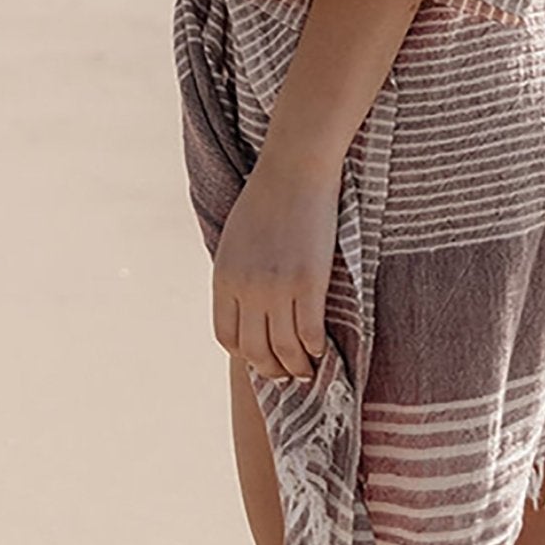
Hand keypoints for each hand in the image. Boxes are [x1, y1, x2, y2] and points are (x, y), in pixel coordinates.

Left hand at [211, 157, 338, 381]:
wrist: (294, 170)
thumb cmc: (268, 199)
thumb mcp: (235, 240)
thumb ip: (237, 275)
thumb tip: (248, 306)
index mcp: (223, 278)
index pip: (226, 336)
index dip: (244, 354)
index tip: (260, 357)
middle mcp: (246, 288)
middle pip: (253, 350)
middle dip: (270, 369)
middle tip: (286, 374)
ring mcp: (277, 287)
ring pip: (283, 348)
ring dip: (295, 367)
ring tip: (306, 369)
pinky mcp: (309, 281)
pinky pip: (309, 332)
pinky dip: (315, 347)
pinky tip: (321, 348)